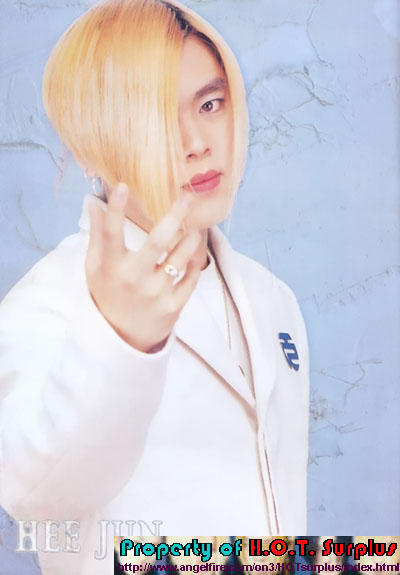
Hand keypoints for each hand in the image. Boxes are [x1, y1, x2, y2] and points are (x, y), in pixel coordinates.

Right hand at [85, 183, 202, 352]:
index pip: (110, 234)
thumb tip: (94, 204)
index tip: (121, 186)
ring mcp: (155, 293)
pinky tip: (194, 253)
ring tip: (196, 228)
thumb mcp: (95, 268)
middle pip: (156, 243)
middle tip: (188, 198)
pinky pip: (190, 279)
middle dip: (173, 217)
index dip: (114, 210)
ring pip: (179, 258)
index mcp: (111, 267)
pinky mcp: (172, 306)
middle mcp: (133, 279)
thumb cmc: (108, 293)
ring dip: (191, 239)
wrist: (122, 337)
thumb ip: (97, 237)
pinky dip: (195, 263)